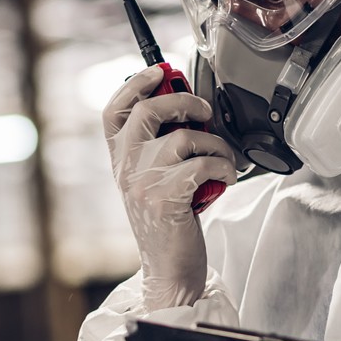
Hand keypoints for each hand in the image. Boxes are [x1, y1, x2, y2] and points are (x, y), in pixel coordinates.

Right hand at [103, 66, 242, 310]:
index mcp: (119, 161)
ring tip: (223, 156)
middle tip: (203, 112)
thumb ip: (159, 147)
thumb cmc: (170, 223)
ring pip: (182, 137)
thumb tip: (188, 108)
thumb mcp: (154, 180)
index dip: (134, 83)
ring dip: (213, 142)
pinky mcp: (167, 197)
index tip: (159, 70)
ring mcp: (143, 183)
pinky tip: (228, 176)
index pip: (113, 111)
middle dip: (182, 101)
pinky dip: (224, 165)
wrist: (169, 270)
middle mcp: (125, 169)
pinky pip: (203, 162)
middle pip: (146, 110)